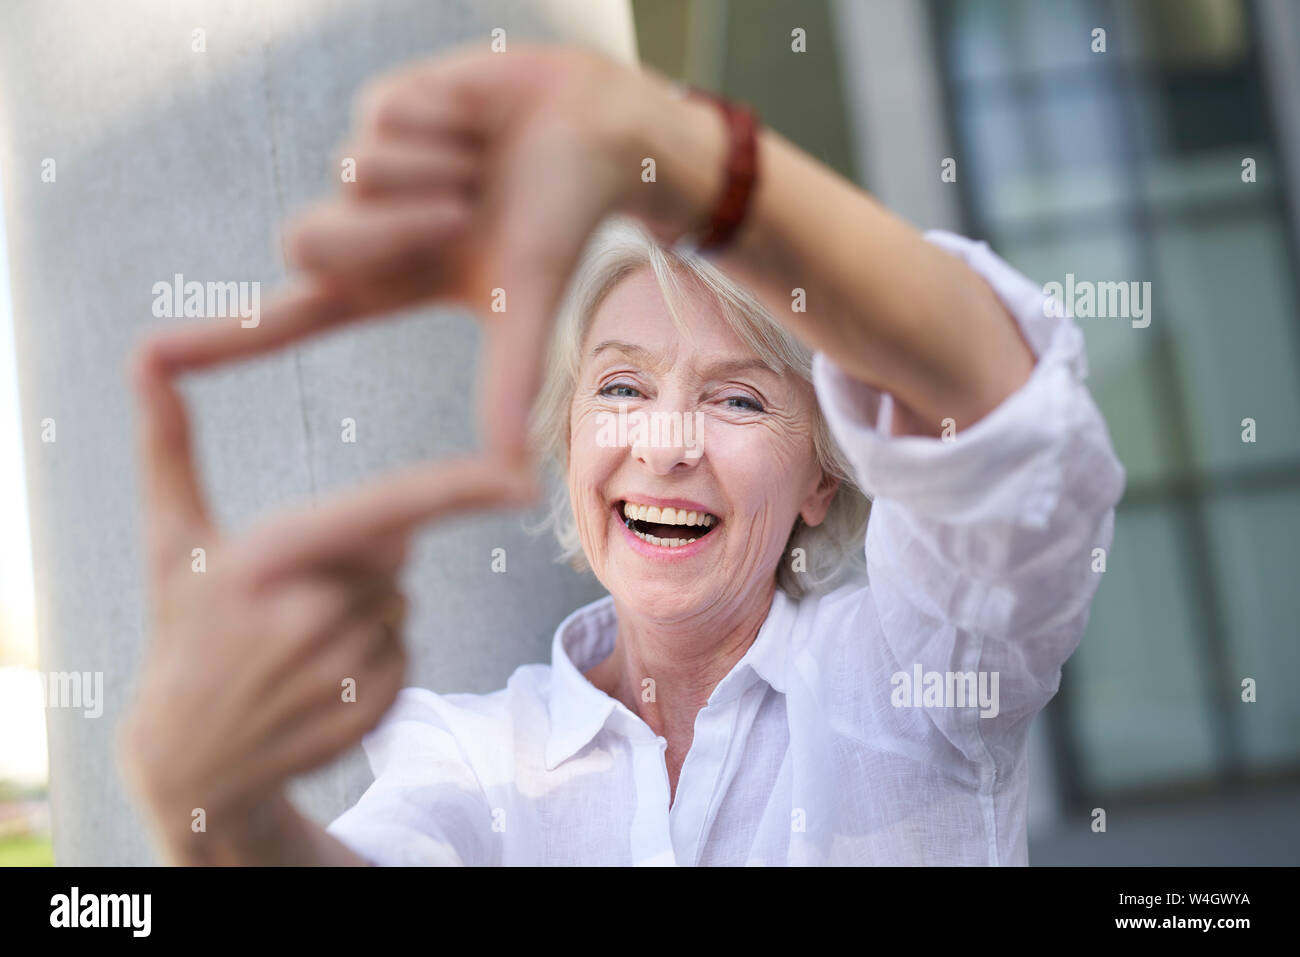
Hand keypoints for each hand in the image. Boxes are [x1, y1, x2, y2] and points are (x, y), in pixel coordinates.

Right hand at [117, 345, 535, 862]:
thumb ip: (168, 445)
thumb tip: (142, 352)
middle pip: (392, 557)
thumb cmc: (184, 629)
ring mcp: (343, 672)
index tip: (520, 475)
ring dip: (365, 614)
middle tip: (287, 600)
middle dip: (357, 563)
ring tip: (296, 645)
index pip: (385, 510)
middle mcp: (310, 615)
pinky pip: (406, 655)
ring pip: (400, 607)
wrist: (189, 762)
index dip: (457, 488)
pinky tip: (320, 680)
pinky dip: (377, 659)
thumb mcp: (172, 543)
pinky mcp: (372, 713)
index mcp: (268, 559)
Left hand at [140, 43, 692, 465]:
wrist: (600, 131)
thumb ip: (510, 383)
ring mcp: (374, 164)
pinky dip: (443, 125)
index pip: (291, 317)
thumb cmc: (566, 221)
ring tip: (484, 167)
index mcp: (391, 283)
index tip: (151, 359)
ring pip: (350, 174)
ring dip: (432, 174)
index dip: (223, 339)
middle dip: (386, 230)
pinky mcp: (386, 105)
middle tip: (463, 213)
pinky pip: (382, 117)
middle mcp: (370, 228)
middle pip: (305, 241)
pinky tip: (477, 123)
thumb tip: (511, 477)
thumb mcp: (528, 303)